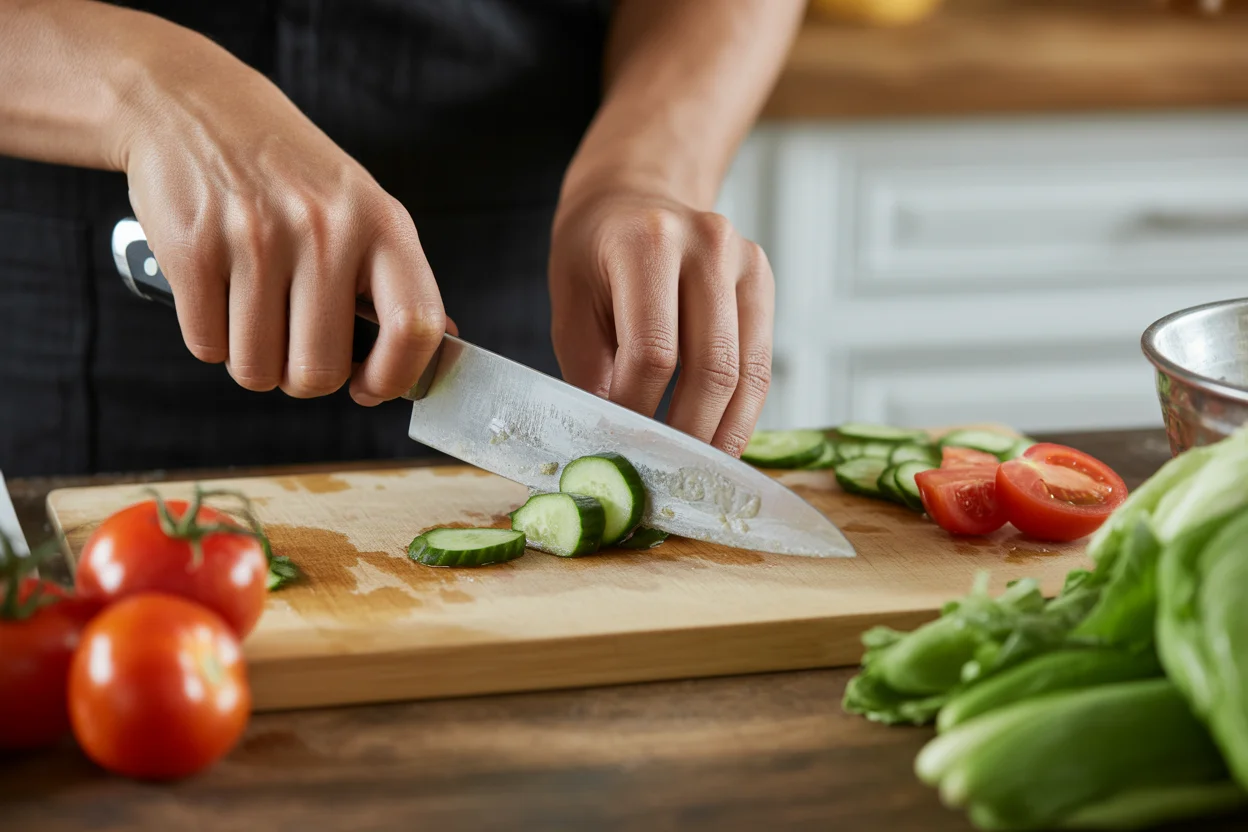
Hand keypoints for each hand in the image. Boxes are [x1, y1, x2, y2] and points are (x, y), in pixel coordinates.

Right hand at [118, 46, 445, 404]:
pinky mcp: (194, 249)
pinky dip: (212, 338)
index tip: (370, 387)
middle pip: (320, 371)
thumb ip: (398, 280)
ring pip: (258, 370)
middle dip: (304, 378)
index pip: (416, 326)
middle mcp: (325, 229)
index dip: (396, 377)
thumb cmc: (291, 175)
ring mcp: (257, 238)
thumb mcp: (362, 209)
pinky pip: (208, 348)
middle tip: (296, 347)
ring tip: (255, 315)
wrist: (195, 108)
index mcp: (383, 224)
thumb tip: (445, 346)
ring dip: (254, 360)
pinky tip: (220, 297)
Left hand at [549, 185, 774, 456]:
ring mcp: (744, 259)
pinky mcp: (763, 279)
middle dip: (686, 434)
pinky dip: (742, 412)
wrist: (632, 198)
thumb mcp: (570, 304)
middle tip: (663, 478)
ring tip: (694, 472)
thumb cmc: (593, 256)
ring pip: (745, 372)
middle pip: (711, 367)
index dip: (638, 412)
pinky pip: (761, 363)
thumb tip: (612, 442)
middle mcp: (708, 243)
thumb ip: (589, 369)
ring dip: (721, 433)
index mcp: (648, 242)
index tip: (621, 449)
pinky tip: (719, 441)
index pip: (654, 352)